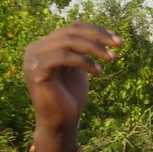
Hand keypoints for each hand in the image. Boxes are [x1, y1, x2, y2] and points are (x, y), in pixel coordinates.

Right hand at [23, 23, 121, 139]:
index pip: (71, 29)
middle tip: (120, 45)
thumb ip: (82, 49)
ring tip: (112, 59)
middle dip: (98, 36)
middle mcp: (34, 49)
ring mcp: (32, 59)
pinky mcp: (35, 71)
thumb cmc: (71, 96)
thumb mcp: (79, 67)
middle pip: (70, 32)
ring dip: (95, 48)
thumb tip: (102, 33)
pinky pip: (63, 57)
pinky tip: (97, 71)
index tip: (117, 39)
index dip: (96, 31)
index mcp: (44, 46)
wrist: (60, 122)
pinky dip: (84, 61)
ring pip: (68, 41)